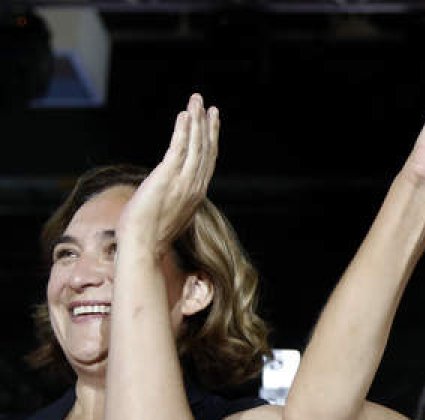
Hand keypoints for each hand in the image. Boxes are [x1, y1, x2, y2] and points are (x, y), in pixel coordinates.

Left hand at [117, 93, 217, 254]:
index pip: (207, 160)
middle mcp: (194, 185)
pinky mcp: (167, 177)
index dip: (211, 139)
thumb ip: (173, 199)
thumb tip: (166, 194)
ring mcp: (183, 181)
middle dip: (206, 124)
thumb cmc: (149, 234)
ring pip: (195, 145)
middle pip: (205, 149)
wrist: (143, 244)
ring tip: (196, 100)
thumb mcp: (169, 214)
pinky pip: (179, 148)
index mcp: (196, 193)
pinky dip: (183, 130)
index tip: (211, 122)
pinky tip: (184, 115)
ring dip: (196, 120)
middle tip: (207, 104)